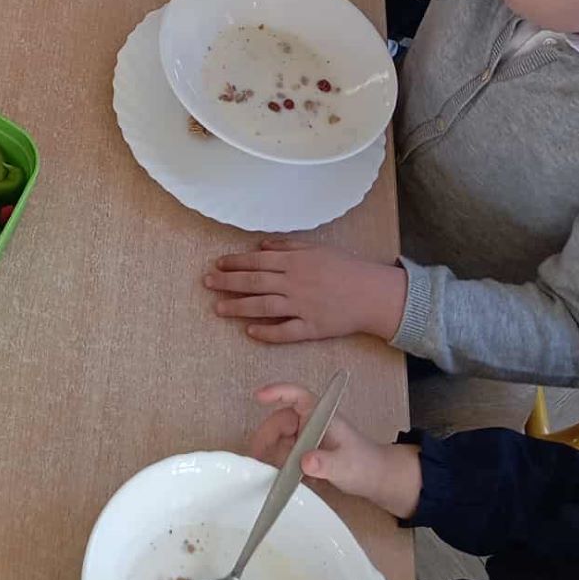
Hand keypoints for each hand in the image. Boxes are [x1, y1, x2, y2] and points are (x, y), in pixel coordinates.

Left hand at [204, 239, 408, 344]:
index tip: (217, 264)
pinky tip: (250, 332)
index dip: (234, 263)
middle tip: (207, 283)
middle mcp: (294, 283)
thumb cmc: (344, 267)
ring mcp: (302, 306)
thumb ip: (286, 246)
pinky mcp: (311, 328)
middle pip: (254, 283)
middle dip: (228, 282)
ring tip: (218, 308)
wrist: (371, 293)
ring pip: (263, 307)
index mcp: (294, 262)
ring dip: (239, 307)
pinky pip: (285, 332)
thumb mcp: (315, 248)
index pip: (256, 261)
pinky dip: (267, 333)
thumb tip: (260, 246)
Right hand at [249, 385, 422, 518]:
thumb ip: (324, 464)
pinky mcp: (308, 452)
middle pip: (282, 420)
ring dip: (273, 453)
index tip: (259, 397)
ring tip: (267, 471)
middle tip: (256, 455)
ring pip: (282, 439)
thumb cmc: (364, 465)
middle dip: (267, 435)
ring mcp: (309, 436)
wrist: (377, 481)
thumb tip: (303, 461)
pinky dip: (283, 464)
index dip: (277, 392)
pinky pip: (288, 453)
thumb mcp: (344, 466)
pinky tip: (285, 479)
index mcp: (321, 415)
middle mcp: (312, 422)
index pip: (297, 395)